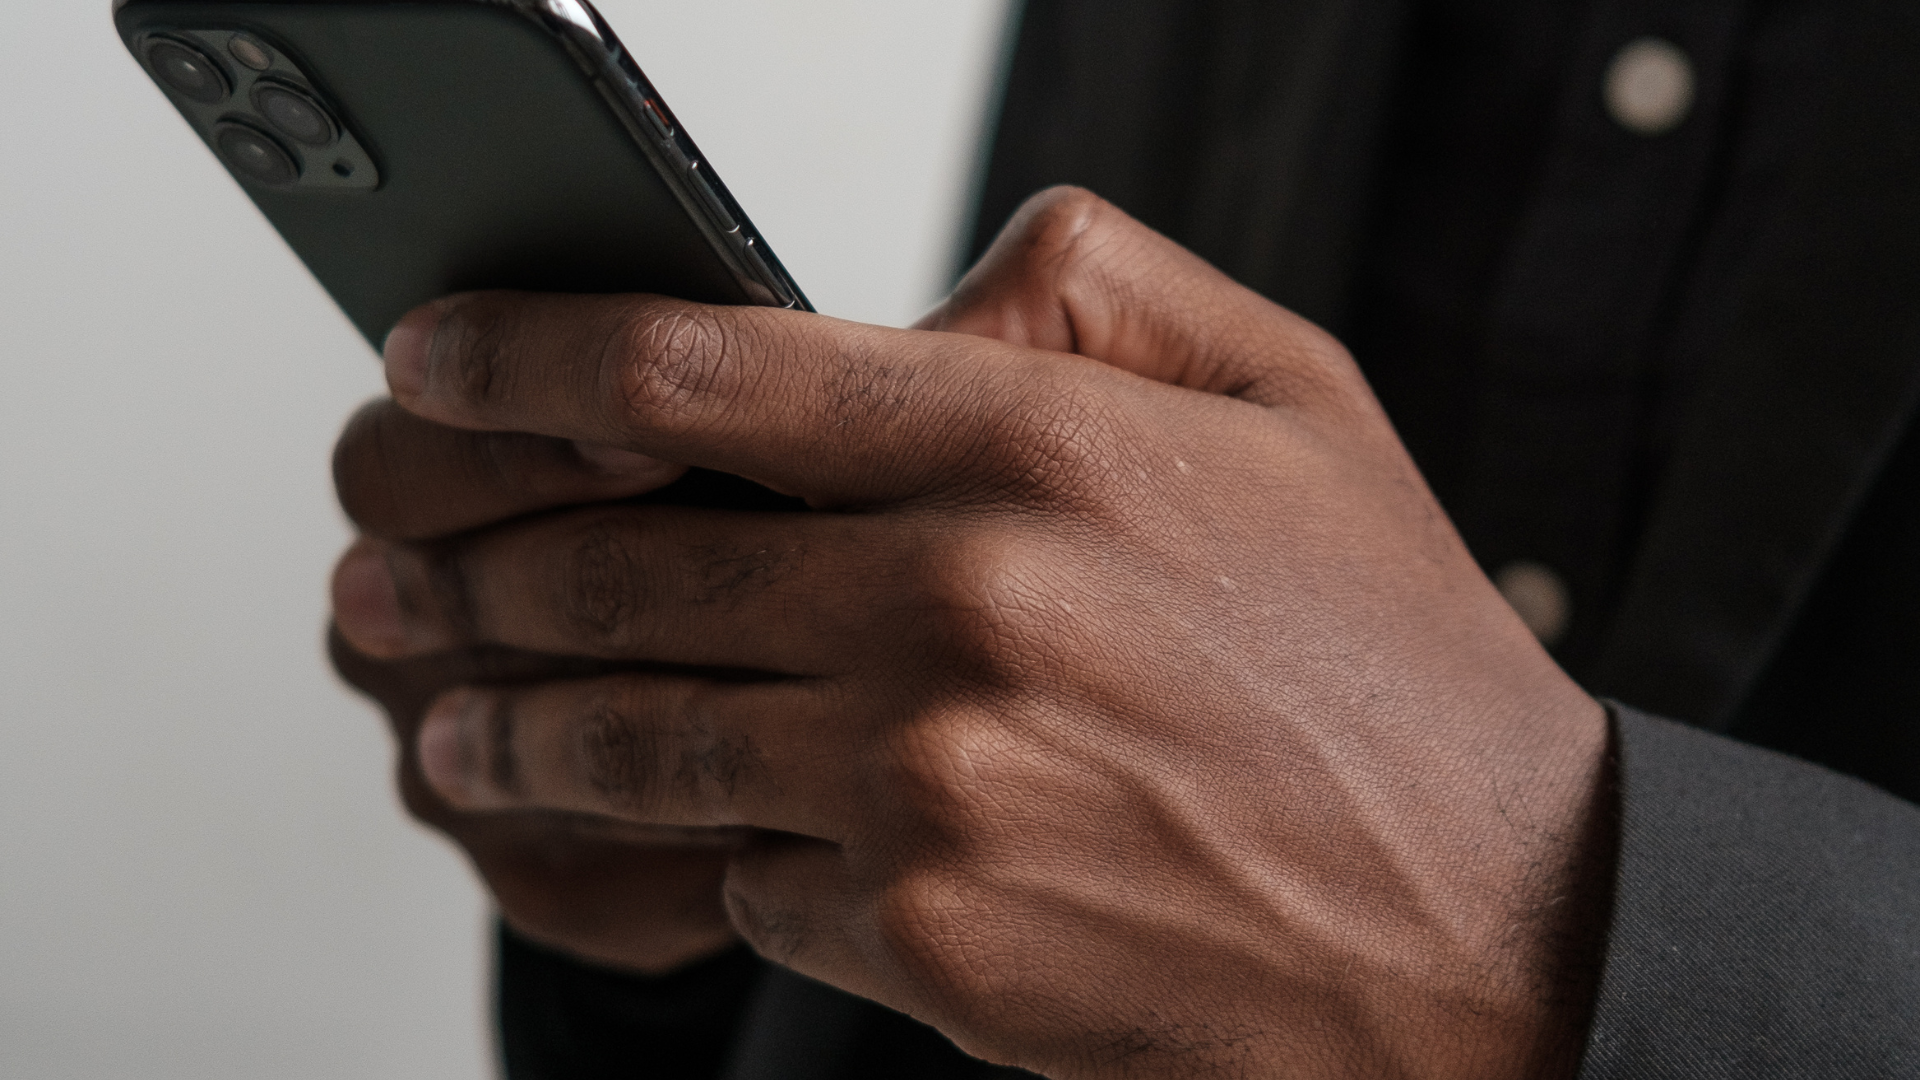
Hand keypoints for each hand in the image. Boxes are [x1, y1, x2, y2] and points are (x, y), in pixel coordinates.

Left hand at [345, 187, 1611, 1077]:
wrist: (1494, 924)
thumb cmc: (1385, 661)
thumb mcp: (1292, 395)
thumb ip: (1092, 288)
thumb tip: (918, 299)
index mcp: (1033, 445)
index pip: (692, 368)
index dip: (521, 356)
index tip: (429, 362)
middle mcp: (958, 604)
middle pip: (622, 568)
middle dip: (474, 571)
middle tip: (391, 578)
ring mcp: (933, 785)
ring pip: (640, 743)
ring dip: (517, 731)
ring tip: (455, 726)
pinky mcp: (932, 939)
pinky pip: (750, 883)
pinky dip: (731, 857)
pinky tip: (724, 842)